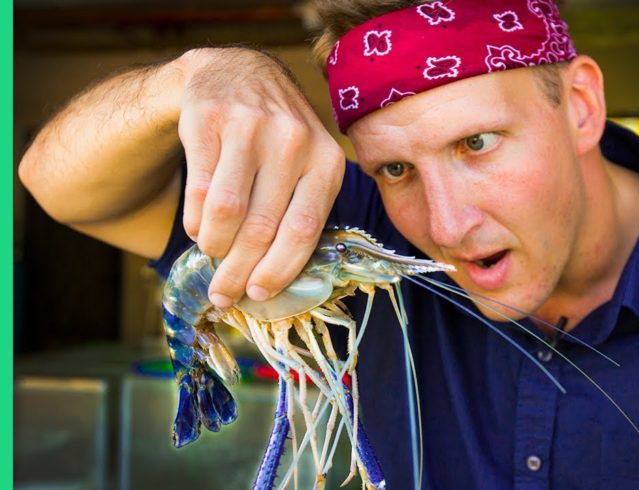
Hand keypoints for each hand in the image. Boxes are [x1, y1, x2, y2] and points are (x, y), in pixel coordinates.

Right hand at [177, 47, 343, 306]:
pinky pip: (198, 191)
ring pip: (226, 214)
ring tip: (212, 254)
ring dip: (215, 247)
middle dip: (238, 272)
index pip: (303, 230)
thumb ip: (303, 211)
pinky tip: (198, 228)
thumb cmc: (278, 137)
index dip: (278, 270)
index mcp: (326, 160)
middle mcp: (293, 141)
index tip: (259, 294)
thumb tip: (278, 281)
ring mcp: (250, 127)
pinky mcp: (208, 120)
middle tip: (223, 294)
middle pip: (261, 228)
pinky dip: (195, 222)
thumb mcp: (308, 164)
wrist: (237, 74)